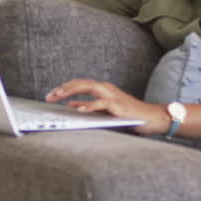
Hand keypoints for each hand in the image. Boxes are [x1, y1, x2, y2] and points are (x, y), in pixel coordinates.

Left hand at [46, 79, 168, 135]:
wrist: (151, 117)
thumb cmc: (129, 115)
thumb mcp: (104, 111)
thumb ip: (89, 107)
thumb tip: (71, 106)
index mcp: (102, 89)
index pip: (79, 84)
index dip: (63, 88)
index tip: (50, 96)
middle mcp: (106, 88)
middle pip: (80, 82)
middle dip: (63, 88)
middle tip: (48, 96)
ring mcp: (112, 95)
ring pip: (88, 87)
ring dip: (71, 91)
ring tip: (58, 97)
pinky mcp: (118, 105)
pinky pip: (102, 103)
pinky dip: (90, 104)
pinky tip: (79, 108)